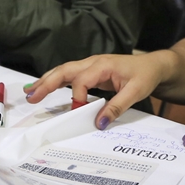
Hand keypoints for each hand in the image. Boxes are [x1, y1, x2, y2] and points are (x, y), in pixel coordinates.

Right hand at [25, 50, 176, 129]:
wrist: (153, 65)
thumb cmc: (145, 75)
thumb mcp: (136, 92)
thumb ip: (117, 107)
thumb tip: (99, 122)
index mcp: (103, 65)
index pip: (82, 80)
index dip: (78, 97)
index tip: (79, 111)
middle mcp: (92, 62)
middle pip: (64, 70)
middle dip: (47, 83)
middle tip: (31, 97)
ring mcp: (90, 65)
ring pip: (63, 71)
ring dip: (46, 81)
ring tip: (31, 93)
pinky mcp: (90, 71)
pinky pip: (69, 75)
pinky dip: (55, 81)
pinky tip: (44, 88)